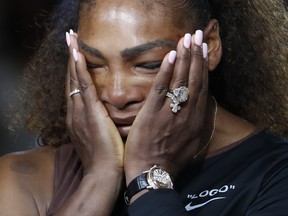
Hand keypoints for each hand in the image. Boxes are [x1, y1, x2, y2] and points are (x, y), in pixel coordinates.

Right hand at [65, 31, 123, 174]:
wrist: (103, 173)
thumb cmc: (106, 158)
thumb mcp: (100, 138)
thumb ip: (100, 124)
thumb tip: (106, 117)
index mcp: (78, 119)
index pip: (75, 89)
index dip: (75, 72)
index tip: (76, 57)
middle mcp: (75, 112)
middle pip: (71, 80)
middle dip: (70, 60)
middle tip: (70, 40)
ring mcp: (80, 111)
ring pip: (75, 79)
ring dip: (73, 58)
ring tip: (71, 39)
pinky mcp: (90, 112)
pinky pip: (83, 85)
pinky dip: (79, 69)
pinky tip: (77, 54)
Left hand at [124, 31, 211, 181]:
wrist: (152, 173)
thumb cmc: (170, 160)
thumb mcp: (190, 143)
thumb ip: (193, 124)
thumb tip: (196, 108)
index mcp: (196, 121)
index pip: (202, 88)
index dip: (203, 68)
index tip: (203, 51)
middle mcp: (187, 114)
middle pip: (195, 80)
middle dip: (197, 56)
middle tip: (197, 37)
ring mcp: (170, 113)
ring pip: (181, 81)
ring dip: (184, 58)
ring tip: (187, 40)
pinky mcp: (153, 114)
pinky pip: (161, 89)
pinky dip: (166, 72)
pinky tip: (170, 56)